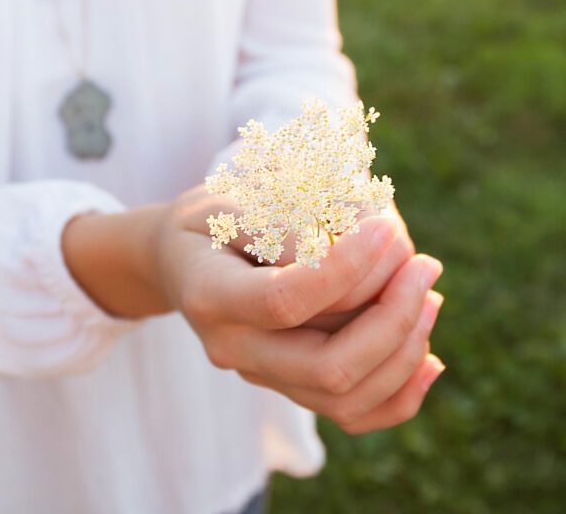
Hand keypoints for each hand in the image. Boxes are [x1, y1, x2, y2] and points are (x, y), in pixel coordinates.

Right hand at [155, 184, 445, 434]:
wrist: (183, 258)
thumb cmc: (212, 218)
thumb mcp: (234, 199)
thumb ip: (284, 223)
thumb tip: (349, 253)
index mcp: (211, 296)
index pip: (285, 301)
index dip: (345, 268)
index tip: (386, 226)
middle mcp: (233, 350)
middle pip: (327, 366)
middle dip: (393, 317)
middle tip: (425, 264)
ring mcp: (262, 376)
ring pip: (346, 397)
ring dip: (404, 349)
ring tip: (429, 292)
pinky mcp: (289, 387)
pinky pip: (351, 415)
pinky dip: (400, 395)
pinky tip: (430, 357)